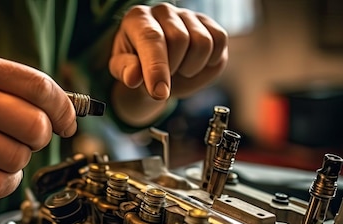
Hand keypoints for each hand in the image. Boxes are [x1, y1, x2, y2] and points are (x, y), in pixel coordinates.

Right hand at [0, 46, 76, 197]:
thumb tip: (59, 105)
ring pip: (17, 157)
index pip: (38, 86)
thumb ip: (3, 83)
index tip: (67, 122)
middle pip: (34, 126)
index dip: (63, 109)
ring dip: (17, 163)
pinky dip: (4, 183)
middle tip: (26, 140)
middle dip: (39, 138)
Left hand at [109, 3, 227, 124]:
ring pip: (203, 43)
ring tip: (178, 71)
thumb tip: (132, 77)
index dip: (156, 67)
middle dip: (174, 69)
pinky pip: (220, 42)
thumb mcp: (123, 70)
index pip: (151, 38)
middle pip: (180, 40)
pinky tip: (195, 66)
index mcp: (138, 19)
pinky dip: (210, 62)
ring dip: (192, 68)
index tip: (159, 93)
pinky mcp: (210, 25)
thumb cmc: (137, 65)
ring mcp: (189, 16)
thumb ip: (126, 71)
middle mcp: (164, 11)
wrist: (156, 64)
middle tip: (165, 78)